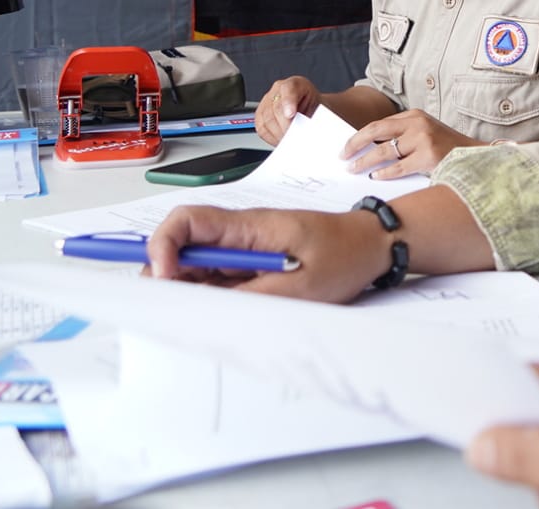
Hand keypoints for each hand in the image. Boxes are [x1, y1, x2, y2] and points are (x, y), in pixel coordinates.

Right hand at [146, 204, 390, 301]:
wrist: (375, 245)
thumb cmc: (346, 256)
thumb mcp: (299, 287)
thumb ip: (249, 296)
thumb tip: (203, 308)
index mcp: (249, 227)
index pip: (186, 222)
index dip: (163, 247)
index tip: (163, 280)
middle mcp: (241, 233)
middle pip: (183, 246)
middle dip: (171, 277)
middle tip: (181, 310)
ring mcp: (246, 247)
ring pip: (198, 265)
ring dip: (194, 290)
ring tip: (213, 315)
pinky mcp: (254, 262)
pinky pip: (220, 277)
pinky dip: (214, 296)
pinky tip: (230, 312)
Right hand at [256, 77, 320, 144]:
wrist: (312, 110)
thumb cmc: (316, 108)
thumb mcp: (320, 108)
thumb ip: (312, 116)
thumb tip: (306, 128)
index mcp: (296, 84)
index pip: (288, 89)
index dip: (288, 102)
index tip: (291, 115)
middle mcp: (279, 89)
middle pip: (276, 108)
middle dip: (285, 126)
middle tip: (294, 137)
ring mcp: (267, 100)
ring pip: (266, 119)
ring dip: (278, 134)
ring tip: (290, 140)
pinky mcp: (260, 114)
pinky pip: (261, 128)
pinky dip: (271, 137)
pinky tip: (281, 139)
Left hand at [342, 109, 478, 178]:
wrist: (473, 156)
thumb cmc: (446, 147)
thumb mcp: (424, 133)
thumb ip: (402, 136)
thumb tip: (370, 149)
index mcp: (414, 115)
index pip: (380, 124)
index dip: (361, 135)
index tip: (348, 146)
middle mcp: (417, 124)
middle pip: (376, 131)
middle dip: (355, 143)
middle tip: (343, 154)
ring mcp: (423, 139)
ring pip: (384, 151)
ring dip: (365, 162)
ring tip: (354, 168)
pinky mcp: (428, 157)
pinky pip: (398, 167)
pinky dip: (384, 173)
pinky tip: (375, 177)